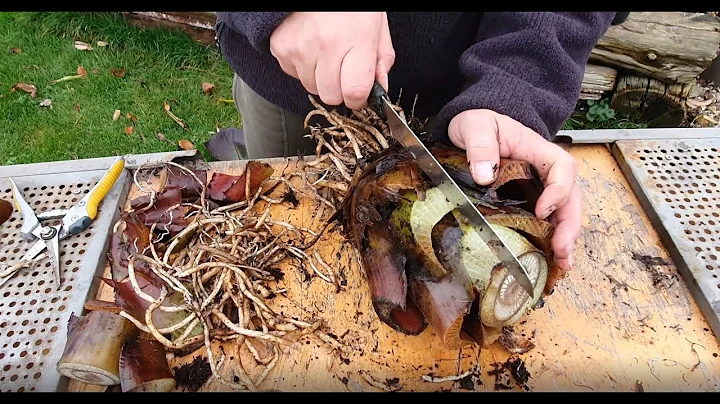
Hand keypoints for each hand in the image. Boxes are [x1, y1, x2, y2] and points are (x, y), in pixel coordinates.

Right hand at [269, 12, 394, 109]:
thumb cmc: (351, 4)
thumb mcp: (377, 25)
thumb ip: (382, 60)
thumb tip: (379, 89)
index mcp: (356, 39)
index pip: (354, 93)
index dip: (359, 98)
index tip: (359, 93)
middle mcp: (326, 45)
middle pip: (331, 97)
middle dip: (339, 89)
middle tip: (343, 69)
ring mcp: (300, 47)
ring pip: (312, 88)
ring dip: (321, 78)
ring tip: (326, 52)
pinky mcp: (281, 47)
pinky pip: (294, 75)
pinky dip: (303, 67)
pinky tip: (311, 46)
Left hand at [448, 109, 581, 272]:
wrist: (474, 125)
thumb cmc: (479, 122)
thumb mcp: (475, 126)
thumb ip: (480, 146)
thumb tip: (484, 175)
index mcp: (538, 149)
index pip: (563, 168)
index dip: (557, 191)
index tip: (541, 211)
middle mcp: (546, 170)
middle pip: (571, 196)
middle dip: (570, 225)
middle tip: (563, 251)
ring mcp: (540, 186)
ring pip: (564, 211)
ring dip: (566, 237)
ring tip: (563, 263)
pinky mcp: (530, 199)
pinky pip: (548, 218)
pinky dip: (551, 238)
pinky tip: (550, 259)